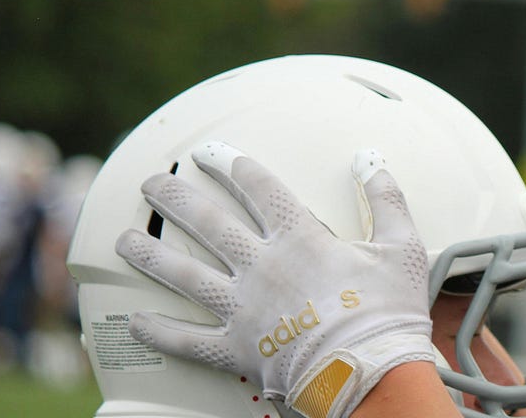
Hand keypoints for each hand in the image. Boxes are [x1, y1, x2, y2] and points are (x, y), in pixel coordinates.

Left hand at [119, 142, 438, 417]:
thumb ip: (386, 199)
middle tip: (149, 183)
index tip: (207, 152)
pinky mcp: (237, 349)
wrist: (371, 373)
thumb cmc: (390, 312)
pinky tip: (135, 321)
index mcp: (300, 238)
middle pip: (208, 222)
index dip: (231, 165)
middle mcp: (262, 266)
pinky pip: (188, 340)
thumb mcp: (402, 247)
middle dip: (175, 198)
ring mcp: (244, 308)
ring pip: (185, 274)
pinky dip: (160, 332)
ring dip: (150, 255)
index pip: (259, 188)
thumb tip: (370, 158)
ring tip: (123, 240)